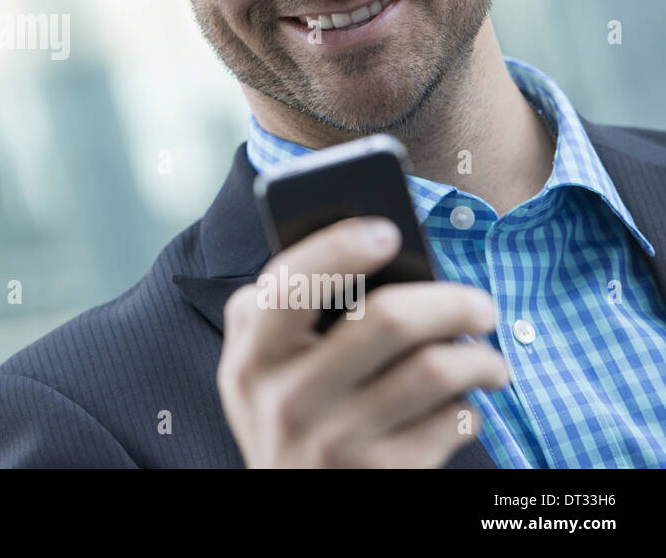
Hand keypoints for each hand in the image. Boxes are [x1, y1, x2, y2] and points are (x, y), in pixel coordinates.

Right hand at [216, 216, 508, 466]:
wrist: (293, 510)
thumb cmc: (287, 409)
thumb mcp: (260, 363)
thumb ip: (285, 307)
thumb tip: (370, 247)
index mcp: (252, 354)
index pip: (290, 284)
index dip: (339, 247)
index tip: (387, 232)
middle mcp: (288, 398)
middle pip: (388, 319)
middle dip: (452, 300)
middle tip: (480, 304)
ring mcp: (336, 441)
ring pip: (437, 370)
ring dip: (480, 357)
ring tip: (488, 357)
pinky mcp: (382, 476)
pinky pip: (452, 421)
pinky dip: (469, 408)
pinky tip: (459, 406)